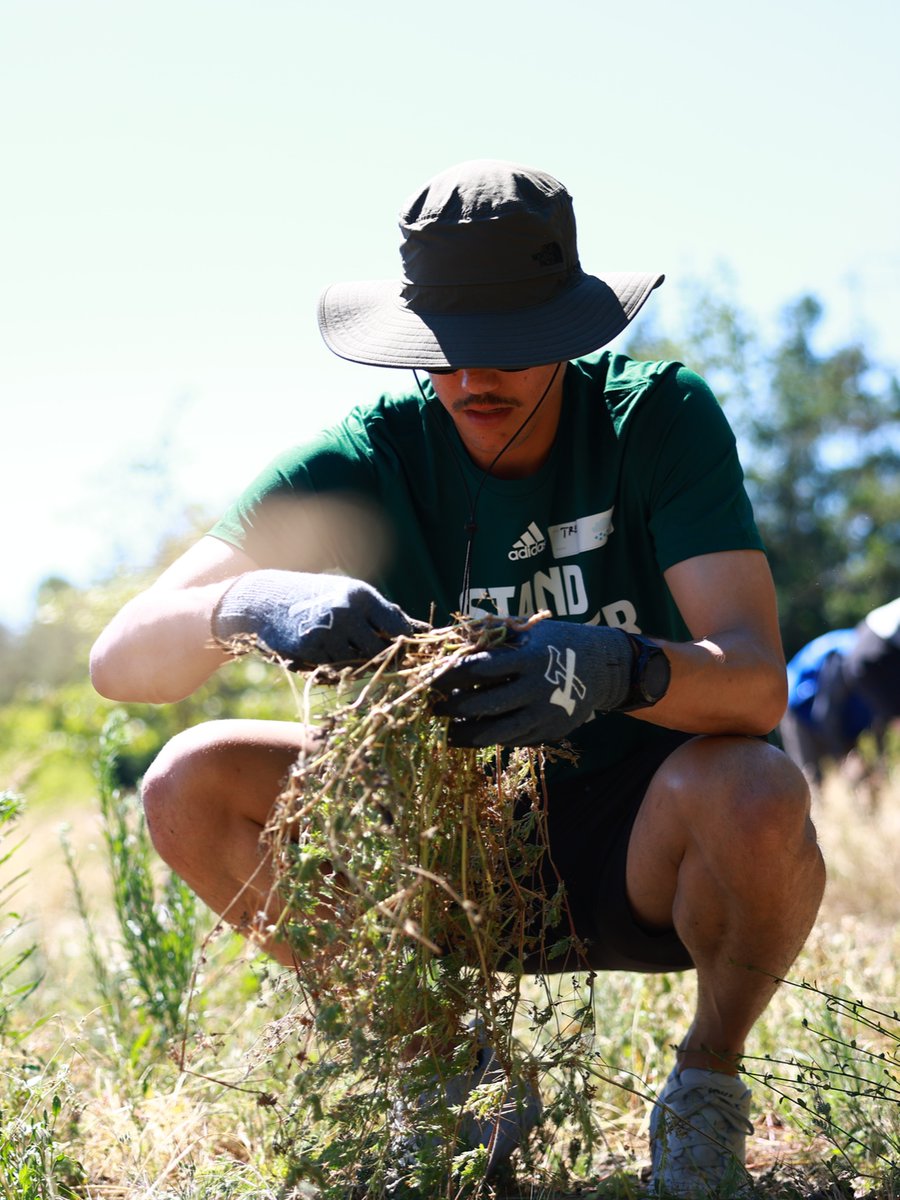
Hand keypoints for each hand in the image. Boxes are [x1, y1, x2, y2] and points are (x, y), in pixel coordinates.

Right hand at [212, 569, 416, 666]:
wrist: (267, 599)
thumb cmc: (316, 596)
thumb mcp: (349, 594)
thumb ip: (383, 613)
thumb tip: (425, 630)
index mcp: (361, 595)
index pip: (398, 627)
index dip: (405, 643)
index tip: (403, 650)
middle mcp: (347, 612)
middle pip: (381, 650)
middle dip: (383, 658)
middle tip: (375, 657)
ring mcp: (328, 633)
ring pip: (359, 663)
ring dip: (357, 664)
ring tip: (345, 652)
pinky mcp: (310, 650)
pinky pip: (335, 670)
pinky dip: (336, 668)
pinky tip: (326, 655)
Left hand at [431, 619, 637, 746]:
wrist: (603, 667)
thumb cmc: (556, 642)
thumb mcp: (529, 631)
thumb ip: (493, 638)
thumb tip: (449, 641)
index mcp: (529, 657)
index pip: (479, 668)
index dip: (451, 675)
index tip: (431, 679)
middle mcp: (537, 688)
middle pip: (485, 703)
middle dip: (454, 707)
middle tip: (434, 707)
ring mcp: (545, 714)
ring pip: (497, 732)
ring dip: (466, 734)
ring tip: (447, 733)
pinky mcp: (549, 733)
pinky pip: (513, 741)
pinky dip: (489, 740)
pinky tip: (471, 736)